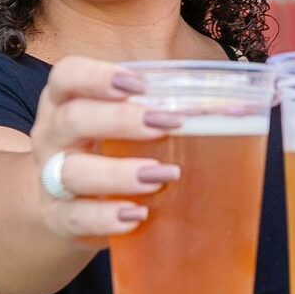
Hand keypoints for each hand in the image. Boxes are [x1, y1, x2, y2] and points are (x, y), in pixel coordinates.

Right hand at [30, 56, 182, 242]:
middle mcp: (52, 136)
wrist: (68, 207)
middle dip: (122, 120)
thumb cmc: (110, 151)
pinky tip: (138, 214)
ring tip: (162, 175)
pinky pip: (75, 217)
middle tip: (167, 124)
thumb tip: (244, 109)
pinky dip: (107, 216)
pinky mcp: (59, 217)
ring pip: (73, 172)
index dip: (98, 76)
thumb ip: (167, 109)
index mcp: (66, 101)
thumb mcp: (125, 124)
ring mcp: (50, 179)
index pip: (67, 75)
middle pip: (73, 119)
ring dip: (120, 173)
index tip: (138, 84)